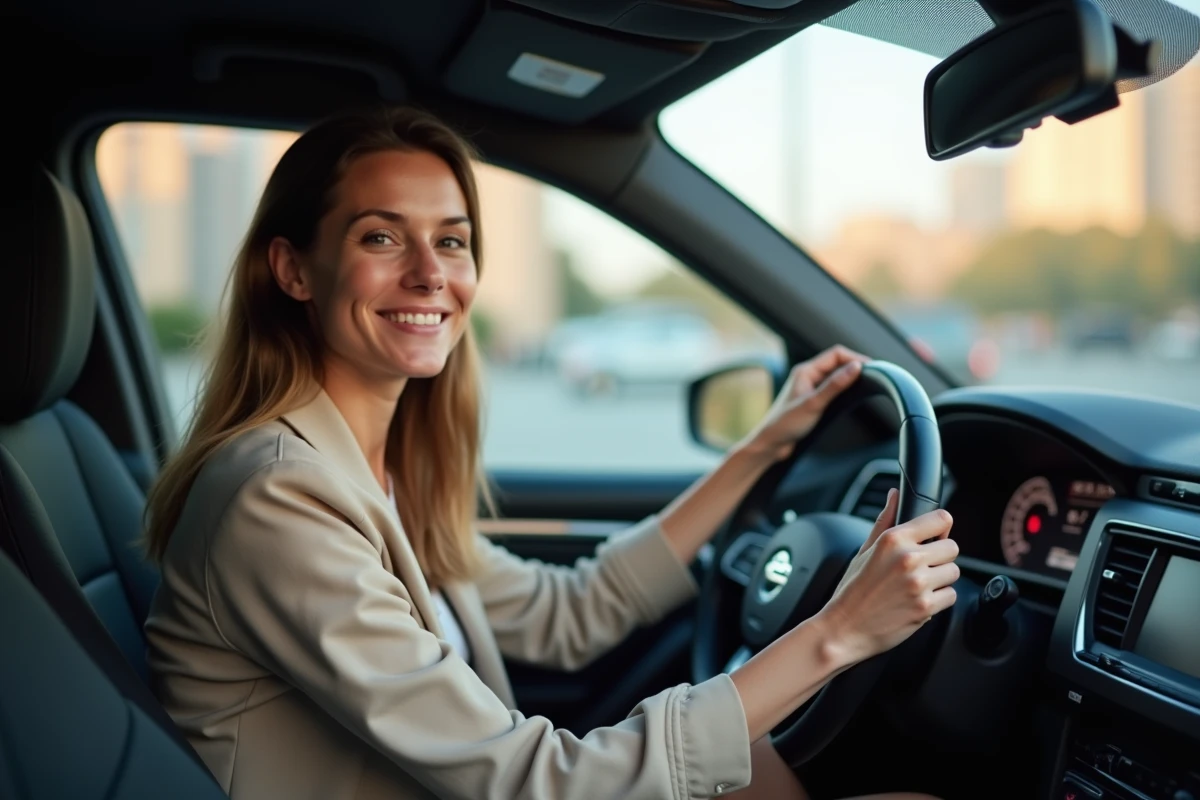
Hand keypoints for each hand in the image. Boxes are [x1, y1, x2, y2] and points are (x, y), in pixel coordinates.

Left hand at [739, 345, 867, 462]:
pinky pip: (833, 389)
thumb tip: (856, 368)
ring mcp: (811, 388)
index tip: (872, 369)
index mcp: (805, 370)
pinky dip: (844, 390)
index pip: (836, 354)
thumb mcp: (814, 403)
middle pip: (837, 363)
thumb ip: (835, 385)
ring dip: (850, 379)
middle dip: (854, 367)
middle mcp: (808, 376)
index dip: (855, 358)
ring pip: (836, 376)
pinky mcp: (813, 400)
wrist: (771, 444)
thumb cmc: (786, 424)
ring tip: (866, 386)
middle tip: (874, 378)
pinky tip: (852, 398)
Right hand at [819, 488, 958, 664]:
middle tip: (920, 568)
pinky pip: (950, 596)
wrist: (844, 628)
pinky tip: (918, 601)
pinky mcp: (926, 607)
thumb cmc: (852, 590)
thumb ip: (885, 520)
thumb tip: (895, 495)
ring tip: (916, 586)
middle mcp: (908, 558)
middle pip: (952, 547)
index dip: (940, 528)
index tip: (934, 536)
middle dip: (940, 557)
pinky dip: (938, 600)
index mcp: (894, 539)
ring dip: (940, 580)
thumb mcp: (864, 550)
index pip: (941, 519)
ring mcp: (919, 583)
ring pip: (954, 572)